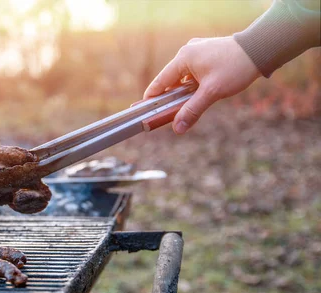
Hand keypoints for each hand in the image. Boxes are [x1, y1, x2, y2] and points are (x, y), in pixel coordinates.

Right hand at [144, 36, 260, 133]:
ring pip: (183, 77)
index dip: (152, 97)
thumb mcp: (211, 92)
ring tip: (182, 108)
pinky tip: (196, 95)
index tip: (145, 110)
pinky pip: (193, 72)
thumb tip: (177, 128)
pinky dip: (192, 85)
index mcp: (184, 57)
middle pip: (171, 79)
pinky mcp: (207, 54)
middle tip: (164, 114)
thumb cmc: (235, 68)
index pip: (160, 81)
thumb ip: (192, 110)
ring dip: (182, 92)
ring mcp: (198, 51)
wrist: (261, 50)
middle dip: (169, 97)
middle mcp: (188, 52)